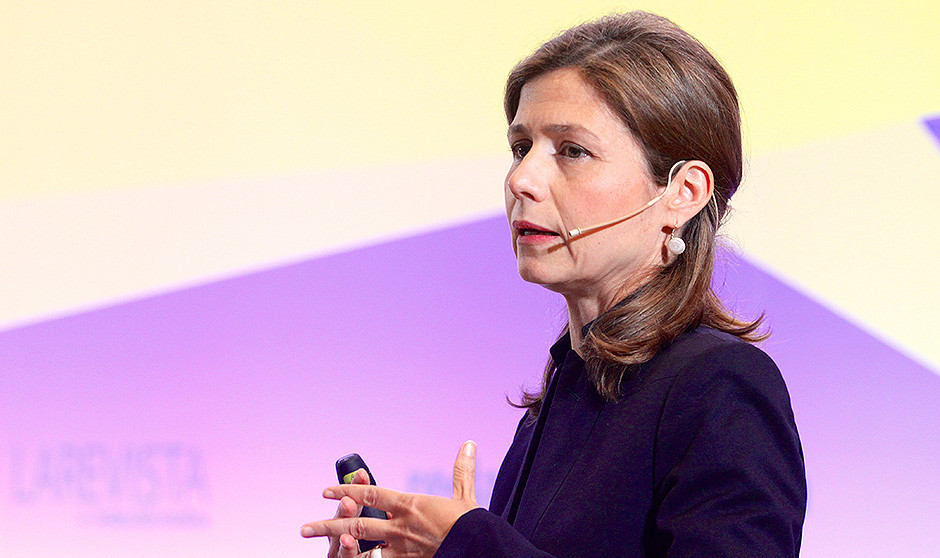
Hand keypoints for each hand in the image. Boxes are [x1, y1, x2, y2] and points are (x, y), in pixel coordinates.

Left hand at [301, 441, 480, 557]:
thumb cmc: (472, 525)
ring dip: (336, 546)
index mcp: (411, 504)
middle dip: (328, 524)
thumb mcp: (465, 497)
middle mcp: (400, 526)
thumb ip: (462, 471)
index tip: (327, 490)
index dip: (348, 491)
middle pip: (356, 523)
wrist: (480, 548)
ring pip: (360, 547)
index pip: (372, 495)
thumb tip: (468, 443)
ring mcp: (401, 548)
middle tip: (305, 527)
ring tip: (316, 544)